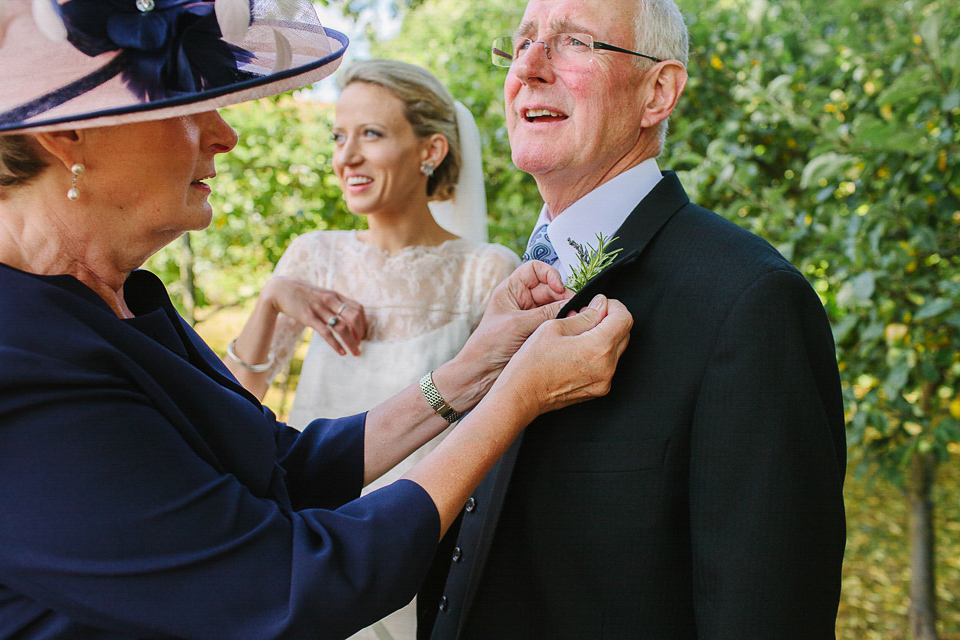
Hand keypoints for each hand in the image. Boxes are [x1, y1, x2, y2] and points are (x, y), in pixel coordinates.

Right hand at [263, 276, 366, 355]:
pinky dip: (336, 344)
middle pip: (354, 318)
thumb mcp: (322, 294)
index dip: (364, 323)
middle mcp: (330, 301)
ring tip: (355, 352)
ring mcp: (319, 309)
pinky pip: (326, 332)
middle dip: (360, 333)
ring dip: (351, 342)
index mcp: (335, 295)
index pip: (358, 308)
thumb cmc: (302, 293)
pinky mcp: (308, 317)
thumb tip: (346, 315)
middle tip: (360, 344)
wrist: (280, 289)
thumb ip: (334, 303)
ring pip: (342, 327)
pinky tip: (341, 352)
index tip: (363, 334)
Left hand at [457, 260, 572, 385]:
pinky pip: (554, 322)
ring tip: (572, 320)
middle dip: (562, 297)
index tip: (559, 287)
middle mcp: (521, 300)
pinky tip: (568, 329)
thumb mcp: (518, 324)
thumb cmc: (488, 345)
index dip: (549, 274)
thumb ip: (546, 313)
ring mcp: (530, 316)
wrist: (481, 373)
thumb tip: (571, 305)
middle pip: (549, 288)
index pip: (534, 269)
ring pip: (555, 306)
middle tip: (573, 308)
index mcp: (510, 290)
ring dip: (564, 311)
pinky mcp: (537, 332)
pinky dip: (562, 323)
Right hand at [492, 293, 632, 422]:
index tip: (599, 304)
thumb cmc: (531, 363)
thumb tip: (600, 305)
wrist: (522, 396)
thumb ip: (585, 315)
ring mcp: (604, 382)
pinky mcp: (598, 390)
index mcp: (598, 348)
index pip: (624, 318)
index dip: (613, 306)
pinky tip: (577, 350)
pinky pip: (607, 365)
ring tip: (578, 334)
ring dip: (604, 336)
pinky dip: (598, 353)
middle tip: (587, 316)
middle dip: (609, 320)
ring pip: (616, 350)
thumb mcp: (554, 327)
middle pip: (624, 334)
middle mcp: (607, 367)